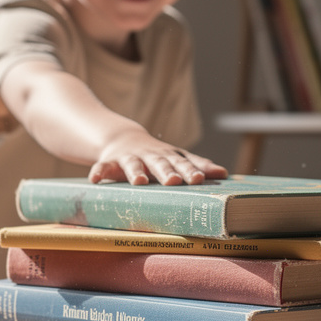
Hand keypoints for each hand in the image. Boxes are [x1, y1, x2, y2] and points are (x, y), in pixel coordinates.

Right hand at [89, 129, 227, 184]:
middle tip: (175, 181)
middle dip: (167, 172)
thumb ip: (197, 165)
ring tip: (140, 181)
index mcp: (169, 157)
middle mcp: (150, 156)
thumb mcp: (176, 157)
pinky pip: (102, 167)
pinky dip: (99, 172)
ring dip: (136, 172)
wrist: (122, 138)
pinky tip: (95, 180)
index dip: (191, 170)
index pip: (183, 163)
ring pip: (133, 165)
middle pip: (161, 164)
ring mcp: (130, 158)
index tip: (201, 179)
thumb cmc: (156, 155)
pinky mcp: (110, 162)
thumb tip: (225, 174)